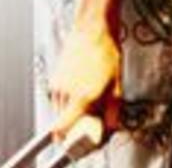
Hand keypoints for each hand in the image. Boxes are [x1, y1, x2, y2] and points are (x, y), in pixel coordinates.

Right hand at [45, 21, 122, 141]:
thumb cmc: (105, 54)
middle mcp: (64, 94)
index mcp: (81, 99)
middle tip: (93, 120)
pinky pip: (59, 100)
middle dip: (76, 128)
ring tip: (90, 100)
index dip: (71, 141)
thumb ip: (112, 115)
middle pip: (62, 125)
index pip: (62, 132)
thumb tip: (109, 130)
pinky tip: (83, 89)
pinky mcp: (54, 79)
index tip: (83, 140)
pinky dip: (69, 102)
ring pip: (60, 113)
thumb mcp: (117, 89)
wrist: (93, 30)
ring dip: (72, 114)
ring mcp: (57, 86)